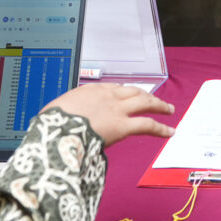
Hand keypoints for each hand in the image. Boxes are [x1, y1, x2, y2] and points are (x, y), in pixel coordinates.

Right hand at [42, 83, 174, 146]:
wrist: (56, 129)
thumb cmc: (51, 123)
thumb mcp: (54, 112)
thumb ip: (64, 113)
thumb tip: (58, 121)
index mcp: (89, 90)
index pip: (112, 88)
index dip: (124, 92)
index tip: (128, 95)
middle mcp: (107, 96)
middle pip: (133, 91)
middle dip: (146, 95)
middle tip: (155, 99)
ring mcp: (117, 110)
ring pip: (145, 102)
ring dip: (159, 105)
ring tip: (169, 109)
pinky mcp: (123, 126)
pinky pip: (147, 125)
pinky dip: (161, 128)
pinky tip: (170, 131)